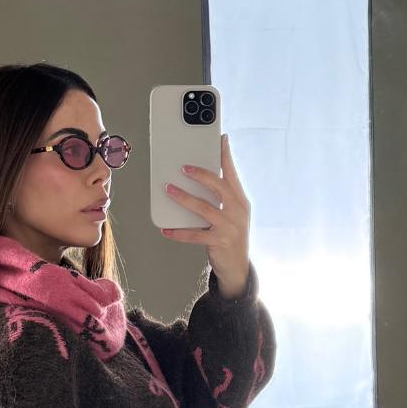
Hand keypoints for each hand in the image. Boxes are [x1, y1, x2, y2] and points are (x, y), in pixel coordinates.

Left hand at [161, 133, 250, 298]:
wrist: (237, 268)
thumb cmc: (230, 237)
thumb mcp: (232, 215)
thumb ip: (221, 198)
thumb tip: (199, 181)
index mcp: (240, 201)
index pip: (232, 174)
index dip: (226, 156)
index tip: (220, 139)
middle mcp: (237, 212)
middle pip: (219, 187)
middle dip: (201, 175)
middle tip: (183, 167)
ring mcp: (228, 227)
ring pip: (204, 208)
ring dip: (183, 198)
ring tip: (168, 190)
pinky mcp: (218, 242)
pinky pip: (194, 235)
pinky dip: (178, 232)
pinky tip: (166, 230)